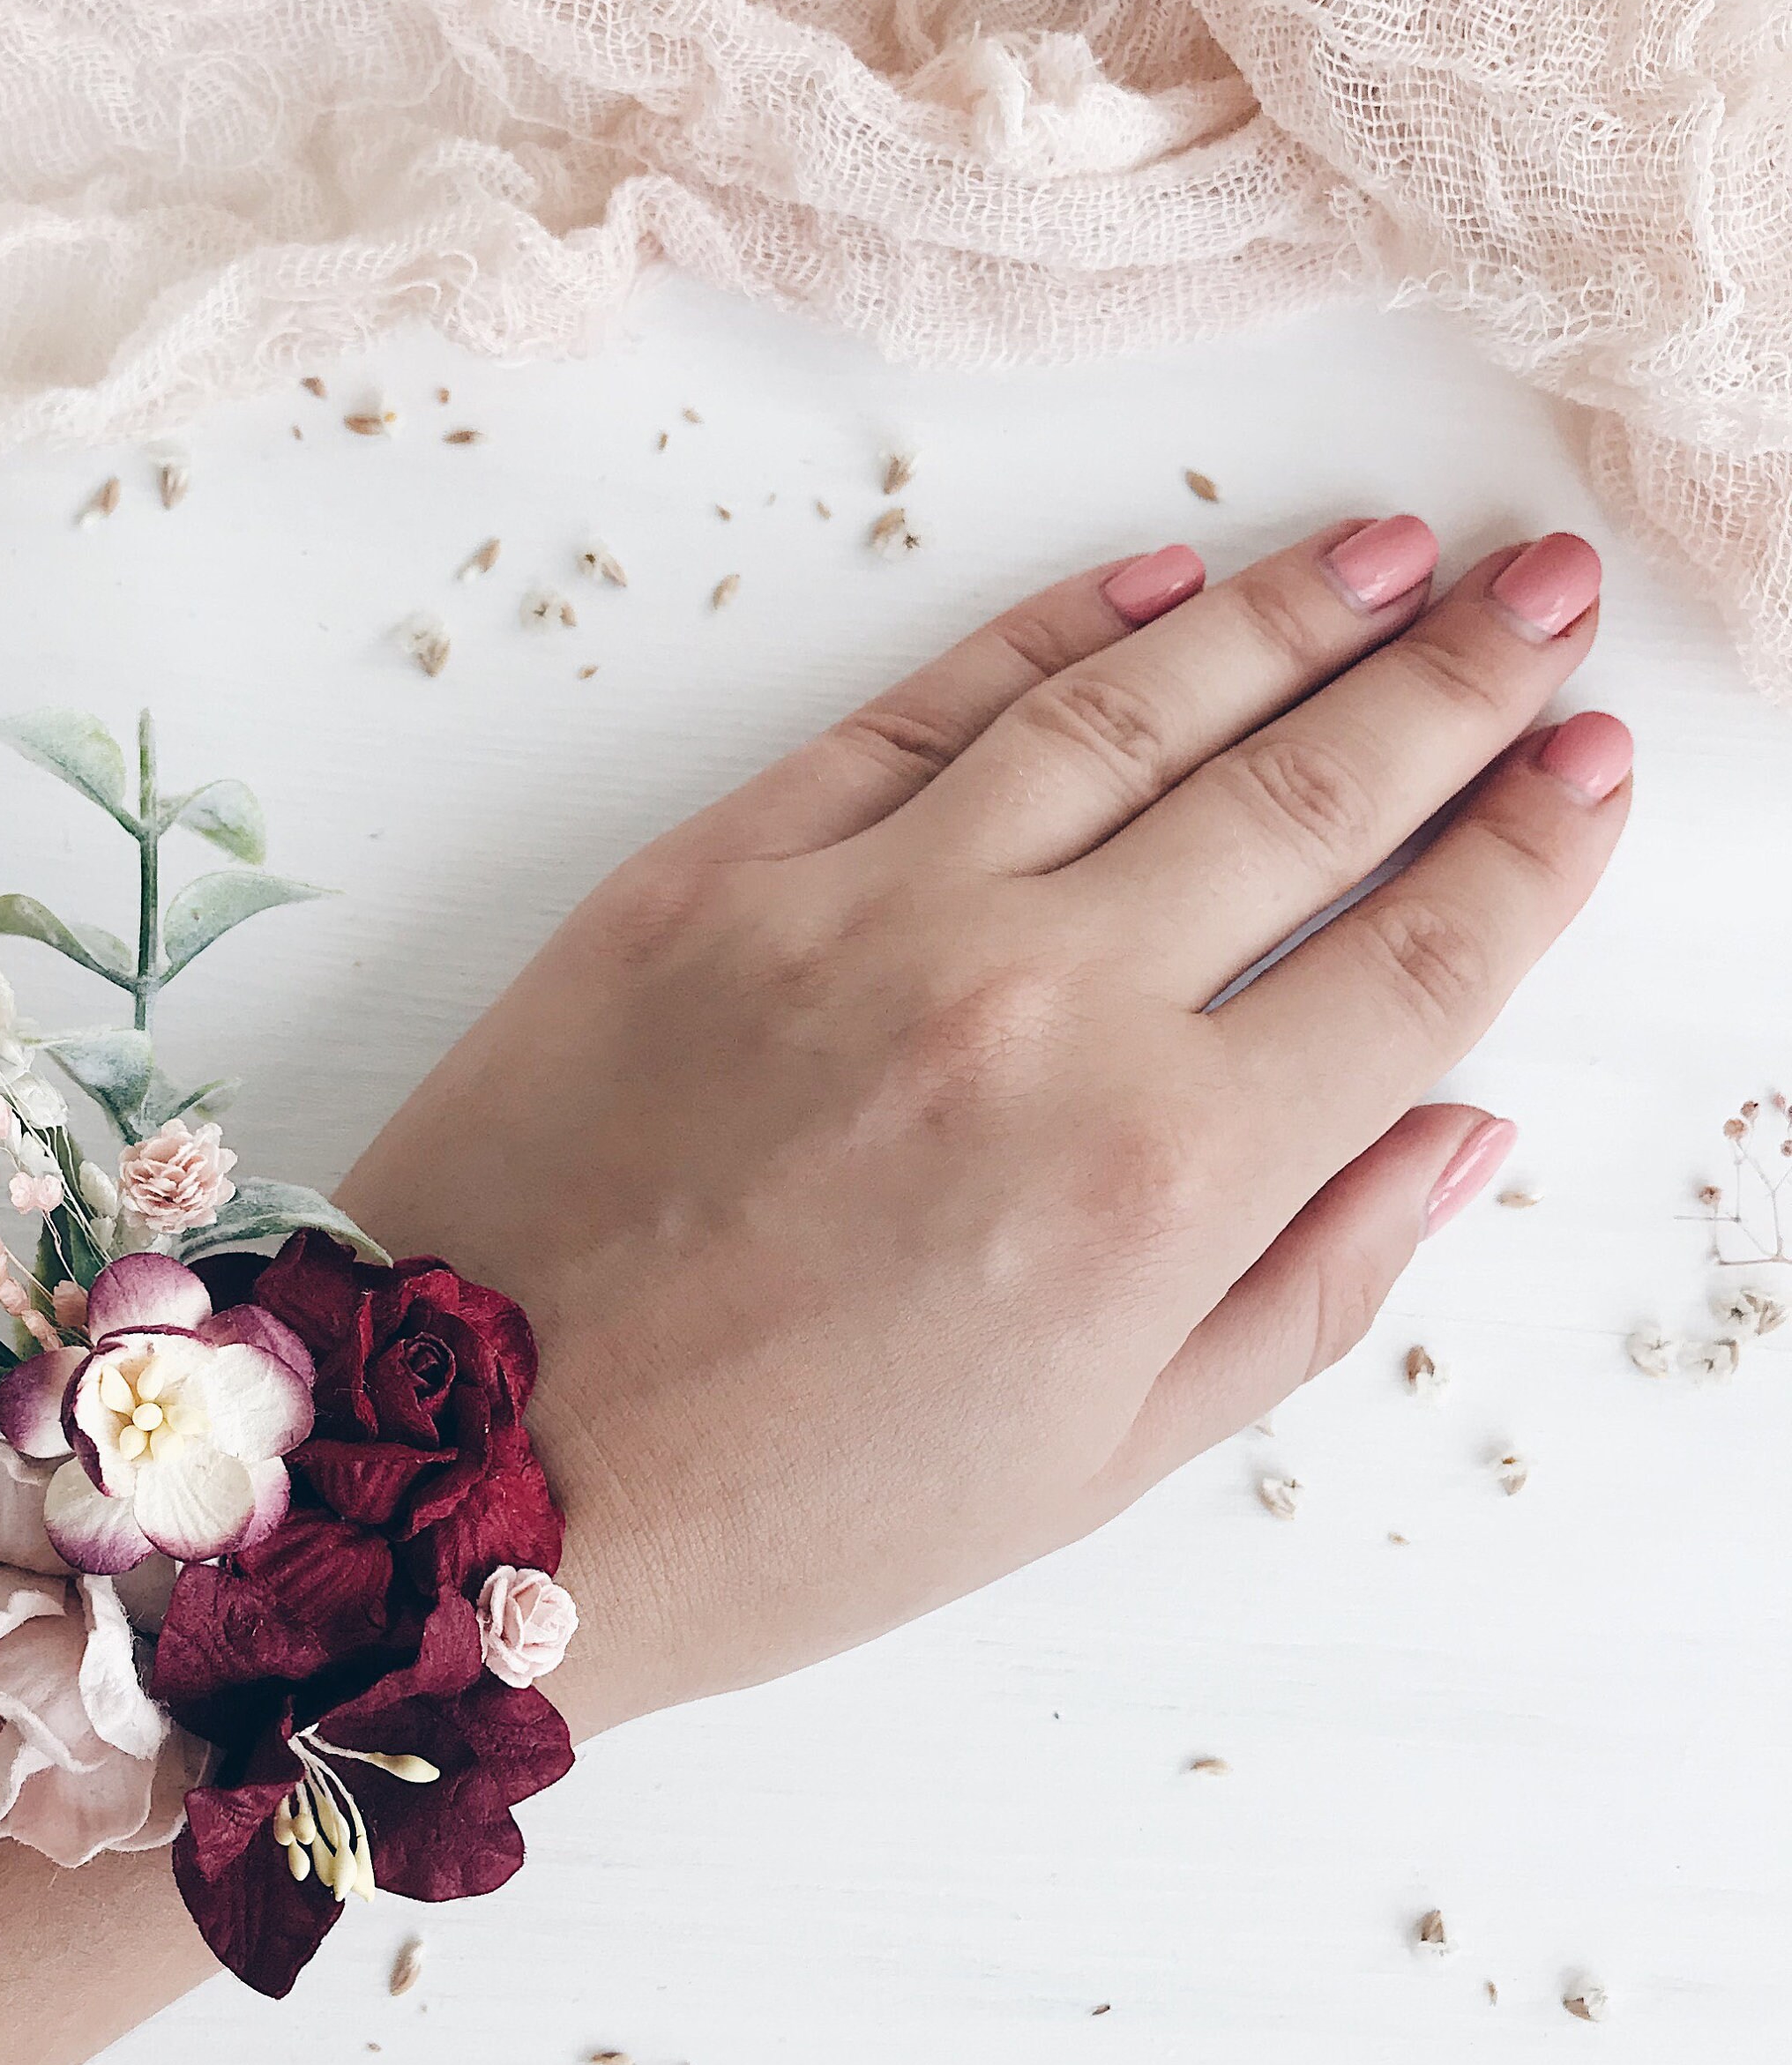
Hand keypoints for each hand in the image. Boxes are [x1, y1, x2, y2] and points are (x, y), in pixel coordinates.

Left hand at [335, 518, 1628, 1729]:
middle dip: (1455, 678)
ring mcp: (869, 908)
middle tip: (1550, 588)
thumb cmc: (793, 1514)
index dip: (1527, 852)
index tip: (1591, 763)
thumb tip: (1460, 1125)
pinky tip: (1152, 577)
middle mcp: (1039, 1005)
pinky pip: (924, 706)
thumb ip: (1304, 1285)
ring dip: (1287, 612)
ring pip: (1133, 707)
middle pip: (1306, 794)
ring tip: (1400, 550)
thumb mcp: (1092, 1464)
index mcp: (1159, 1180)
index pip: (1414, 966)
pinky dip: (1050, 627)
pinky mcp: (718, 865)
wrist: (475, 1479)